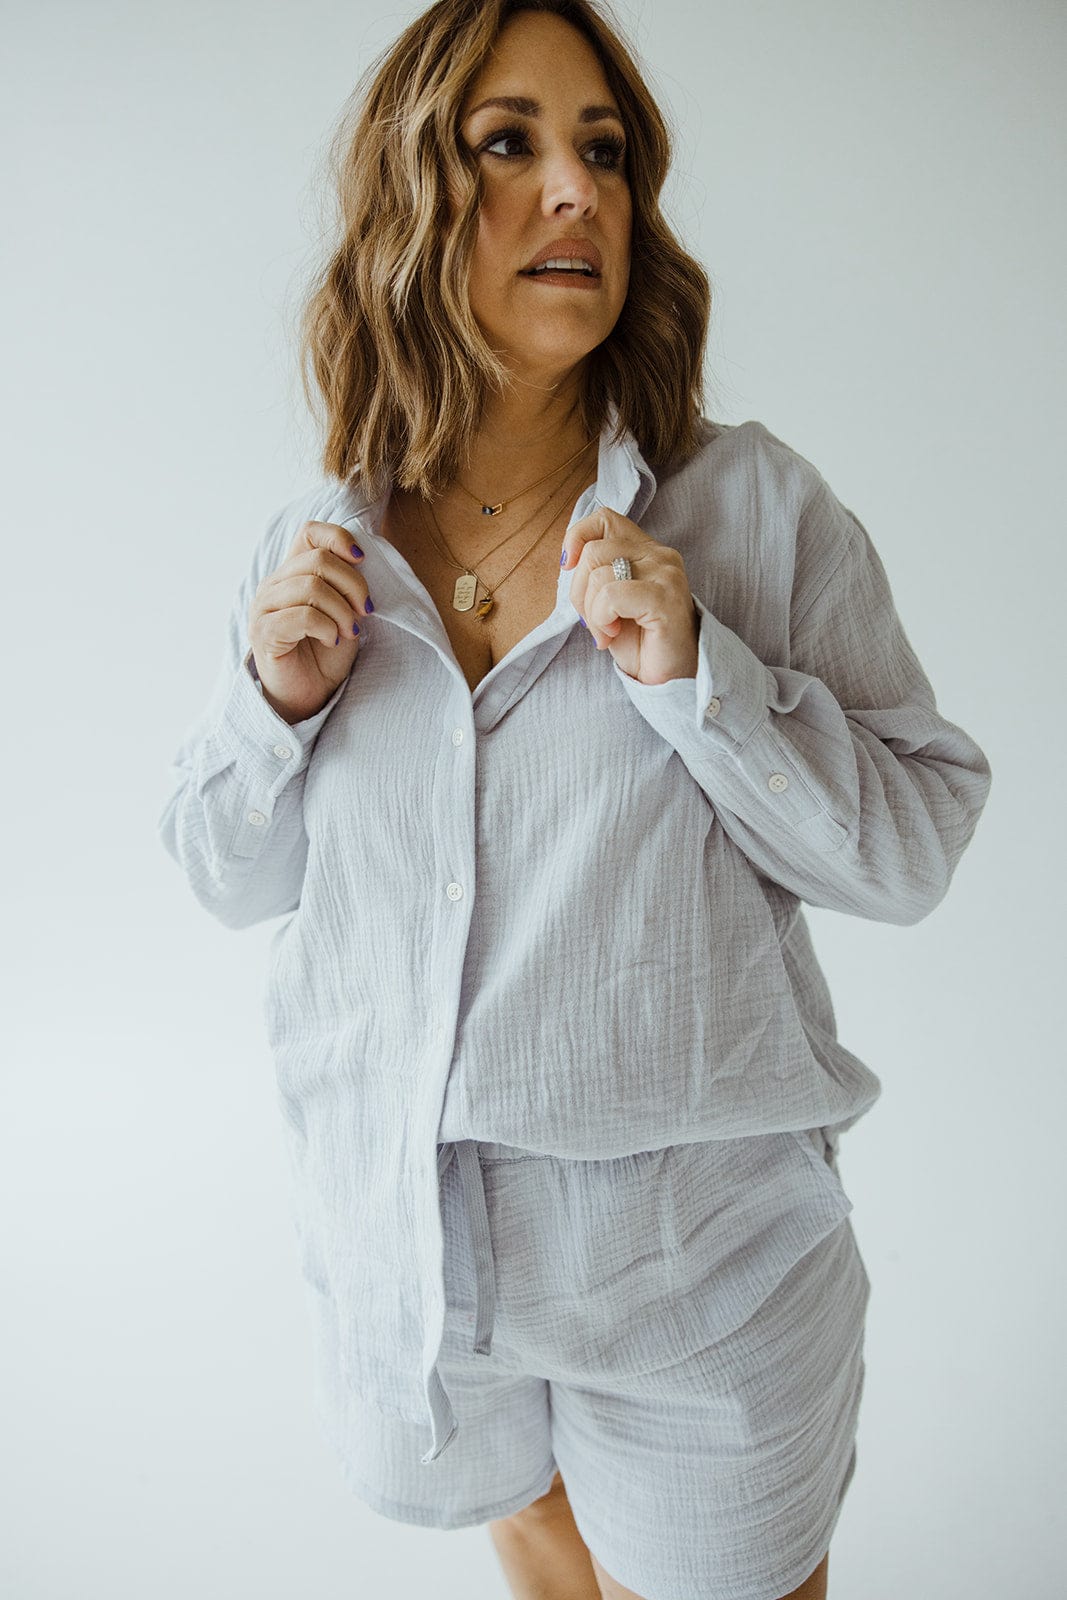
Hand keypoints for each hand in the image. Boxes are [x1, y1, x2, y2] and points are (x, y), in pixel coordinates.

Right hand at [248, 520, 370, 723]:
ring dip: (341, 611)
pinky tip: (332, 639)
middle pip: (317, 561)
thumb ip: (347, 584)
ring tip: (350, 631)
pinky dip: (326, 627)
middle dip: (353, 585)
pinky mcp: (263, 633)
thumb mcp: (345, 610)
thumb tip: (363, 560)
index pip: (309, 532)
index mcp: (292, 573)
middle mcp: (274, 585)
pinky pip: (301, 616)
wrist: (309, 694)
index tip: (362, 560)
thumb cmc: (326, 653)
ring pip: (310, 587)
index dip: (338, 538)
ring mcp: (264, 608)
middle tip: (365, 612)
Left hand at [561, 508, 699, 684]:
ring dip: (591, 612)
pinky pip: (610, 595)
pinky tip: (613, 634)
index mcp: (647, 550)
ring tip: (607, 631)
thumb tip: (568, 560)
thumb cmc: (640, 642)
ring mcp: (666, 575)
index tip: (569, 568)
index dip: (577, 536)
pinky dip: (601, 618)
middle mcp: (661, 555)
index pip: (605, 518)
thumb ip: (596, 574)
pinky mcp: (664, 598)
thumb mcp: (610, 601)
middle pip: (592, 551)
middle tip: (594, 622)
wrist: (671, 678)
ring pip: (598, 574)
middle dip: (579, 592)